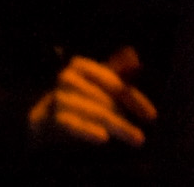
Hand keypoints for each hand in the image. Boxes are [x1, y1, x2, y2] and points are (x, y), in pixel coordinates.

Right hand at [27, 47, 156, 147]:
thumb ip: (116, 72)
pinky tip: (103, 138)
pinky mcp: (50, 117)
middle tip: (142, 136)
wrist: (42, 121)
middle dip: (125, 117)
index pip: (114, 83)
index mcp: (81, 65)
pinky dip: (88, 131)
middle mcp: (67, 77)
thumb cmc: (77, 100)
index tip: (151, 116)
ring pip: (96, 112)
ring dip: (118, 126)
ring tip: (136, 139)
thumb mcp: (96, 84)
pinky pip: (73, 125)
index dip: (135, 99)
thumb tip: (134, 54)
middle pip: (106, 99)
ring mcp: (58, 97)